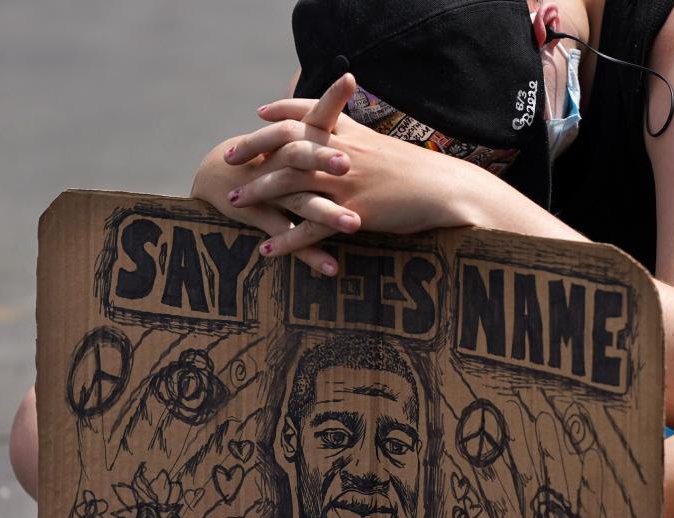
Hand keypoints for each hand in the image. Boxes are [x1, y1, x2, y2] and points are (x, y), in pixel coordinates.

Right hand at [190, 78, 360, 273]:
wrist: (216, 176)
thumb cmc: (263, 154)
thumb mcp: (287, 133)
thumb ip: (318, 118)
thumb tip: (350, 89)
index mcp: (290, 140)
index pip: (313, 114)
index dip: (330, 97)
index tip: (351, 79)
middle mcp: (280, 162)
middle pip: (303, 157)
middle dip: (324, 159)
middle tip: (346, 163)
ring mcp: (271, 192)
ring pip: (302, 203)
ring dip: (328, 215)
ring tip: (355, 225)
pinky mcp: (265, 219)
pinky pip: (290, 239)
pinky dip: (312, 256)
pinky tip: (333, 270)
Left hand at [227, 74, 473, 254]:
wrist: (445, 189)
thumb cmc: (420, 172)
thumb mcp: (387, 148)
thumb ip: (361, 142)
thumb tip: (349, 140)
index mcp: (350, 135)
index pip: (308, 113)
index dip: (282, 111)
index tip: (259, 115)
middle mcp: (341, 154)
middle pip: (287, 144)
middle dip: (254, 150)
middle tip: (229, 158)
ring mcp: (345, 183)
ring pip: (291, 183)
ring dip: (259, 193)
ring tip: (234, 203)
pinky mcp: (352, 213)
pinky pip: (310, 228)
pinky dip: (286, 241)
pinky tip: (266, 250)